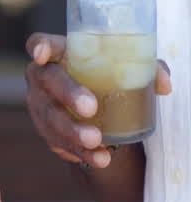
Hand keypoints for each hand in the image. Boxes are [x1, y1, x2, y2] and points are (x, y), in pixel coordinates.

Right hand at [25, 33, 171, 167]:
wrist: (97, 111)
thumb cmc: (109, 79)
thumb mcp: (129, 68)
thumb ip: (148, 69)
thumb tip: (162, 85)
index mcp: (61, 54)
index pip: (41, 43)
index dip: (39, 47)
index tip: (42, 55)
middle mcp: (43, 78)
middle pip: (48, 81)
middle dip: (68, 94)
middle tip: (90, 108)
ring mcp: (41, 105)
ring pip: (51, 117)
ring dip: (72, 130)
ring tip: (96, 140)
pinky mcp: (46, 131)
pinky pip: (60, 143)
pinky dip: (82, 152)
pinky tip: (100, 157)